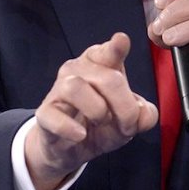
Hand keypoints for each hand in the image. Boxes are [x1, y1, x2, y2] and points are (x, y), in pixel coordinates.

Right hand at [25, 32, 158, 189]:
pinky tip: (79, 135)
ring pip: (76, 87)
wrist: (71, 149)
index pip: (107, 51)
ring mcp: (59, 90)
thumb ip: (143, 115)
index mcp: (100, 64)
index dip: (115, 47)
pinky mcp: (44, 113)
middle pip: (108, 78)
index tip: (121, 41)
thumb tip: (144, 115)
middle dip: (125, 107)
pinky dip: (69, 128)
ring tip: (101, 123)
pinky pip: (53, 116)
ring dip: (97, 111)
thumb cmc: (100, 124)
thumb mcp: (128, 120)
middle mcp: (78, 70)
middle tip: (127, 125)